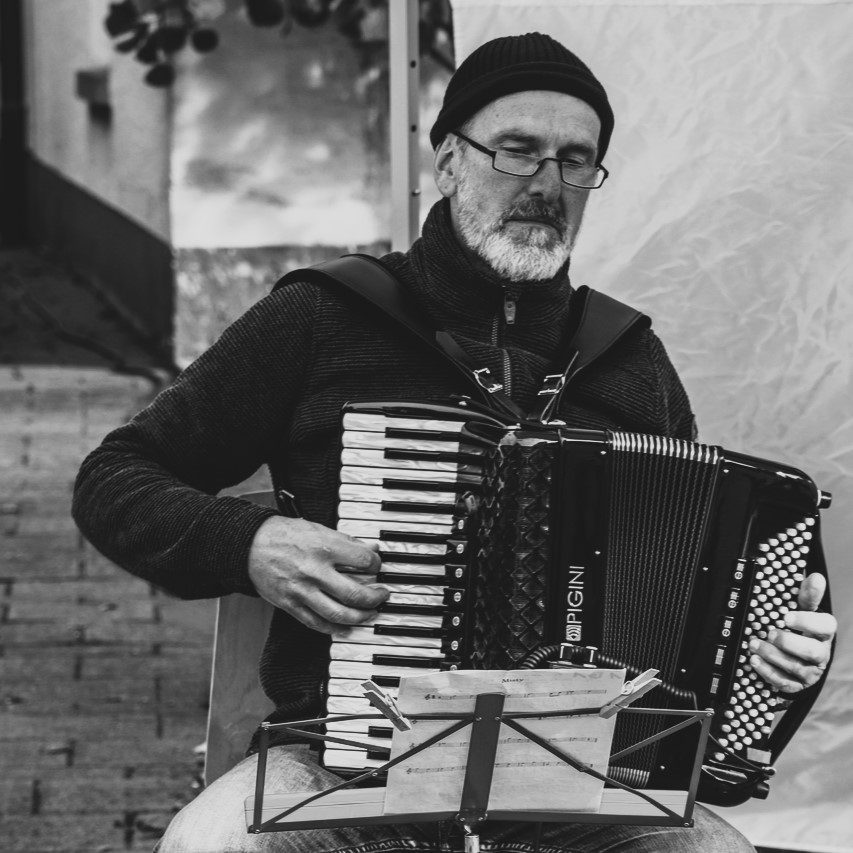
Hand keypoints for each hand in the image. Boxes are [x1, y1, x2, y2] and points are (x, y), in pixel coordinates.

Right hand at [247, 516, 386, 633]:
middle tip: (382, 595)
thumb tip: (372, 550)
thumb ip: (346, 541)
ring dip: (360, 617)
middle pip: (355, 594)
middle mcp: (314, 571)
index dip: (377, 564)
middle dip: (375, 598)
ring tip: (369, 613)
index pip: (364, 561)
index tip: (377, 566)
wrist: (250, 545)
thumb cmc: (285, 534)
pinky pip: (317, 623)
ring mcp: (302, 591)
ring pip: (339, 614)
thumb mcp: (318, 529)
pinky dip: (335, 629)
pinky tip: (346, 628)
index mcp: (324, 547)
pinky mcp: (290, 605)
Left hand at [749, 572, 835, 692]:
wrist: (795, 653)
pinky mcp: (798, 684)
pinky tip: (754, 660)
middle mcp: (821, 653)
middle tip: (770, 632)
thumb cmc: (798, 626)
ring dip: (772, 655)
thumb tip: (816, 577)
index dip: (807, 622)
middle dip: (788, 642)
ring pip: (796, 667)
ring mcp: (810, 671)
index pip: (826, 626)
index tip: (786, 616)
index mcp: (823, 631)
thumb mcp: (802, 608)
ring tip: (753, 644)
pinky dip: (768, 672)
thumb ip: (806, 594)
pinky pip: (784, 682)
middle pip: (812, 651)